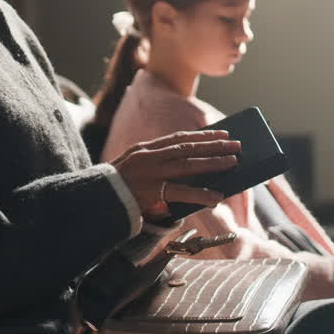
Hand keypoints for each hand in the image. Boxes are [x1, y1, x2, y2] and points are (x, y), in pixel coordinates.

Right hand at [110, 130, 238, 221]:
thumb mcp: (134, 168)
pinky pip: (181, 192)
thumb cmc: (117, 187)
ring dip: (213, 163)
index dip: (202, 135)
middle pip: (188, 147)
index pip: (179, 138)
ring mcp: (150, 173)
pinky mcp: (151, 191)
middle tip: (237, 145)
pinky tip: (217, 196)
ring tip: (233, 163)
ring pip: (188, 165)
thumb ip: (155, 165)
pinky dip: (201, 194)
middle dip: (214, 145)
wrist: (96, 199)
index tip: (221, 134)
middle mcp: (149, 156)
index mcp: (145, 149)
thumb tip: (187, 168)